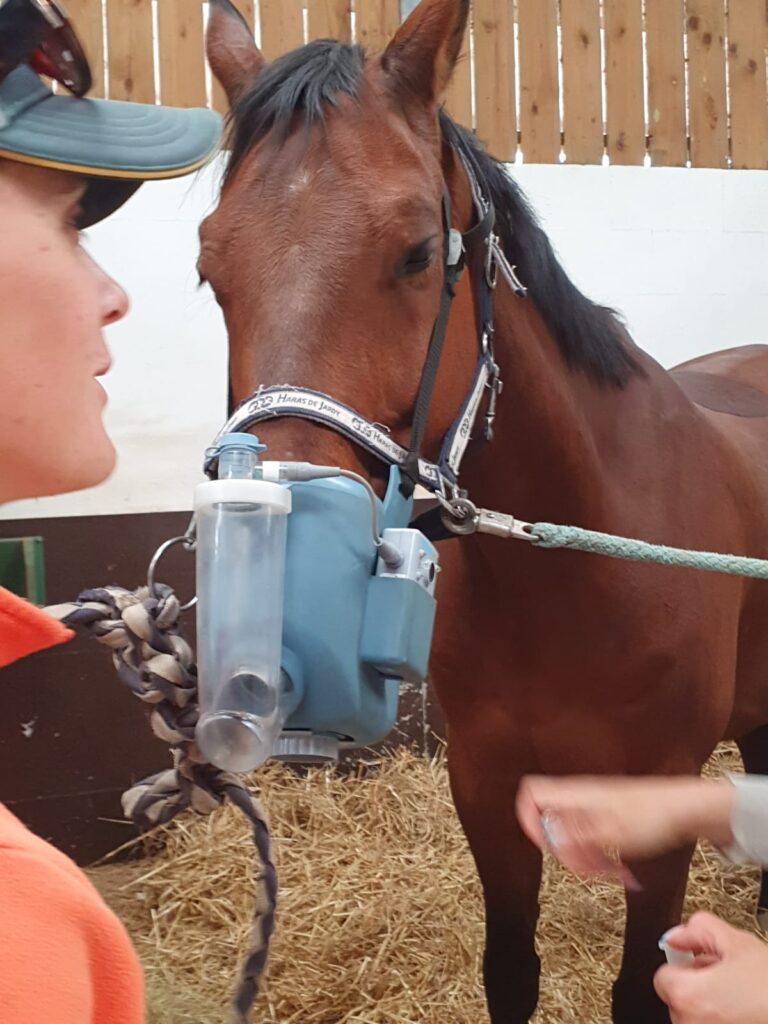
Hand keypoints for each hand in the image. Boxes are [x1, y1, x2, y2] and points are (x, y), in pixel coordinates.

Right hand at [515, 776, 733, 887]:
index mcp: (576, 795)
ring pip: (574, 840)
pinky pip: (593, 845)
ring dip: (588, 863)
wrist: (687, 809)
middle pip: (552, 826)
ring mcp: (594, 811)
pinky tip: (622, 874)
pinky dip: (603, 861)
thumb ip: (577, 837)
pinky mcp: (609, 823)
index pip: (532, 794)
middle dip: (567, 855)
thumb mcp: (612, 832)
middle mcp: (581, 800)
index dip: (528, 819)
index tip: (543, 846)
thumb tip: (550, 841)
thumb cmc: (653, 813)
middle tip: (587, 870)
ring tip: (612, 875)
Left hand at [655, 912, 767, 1022]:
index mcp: (688, 995)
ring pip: (696, 1018)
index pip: (664, 977)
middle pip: (678, 1001)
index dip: (685, 966)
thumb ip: (698, 930)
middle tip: (729, 980)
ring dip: (711, 1008)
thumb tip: (677, 936)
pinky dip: (724, 1019)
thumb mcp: (738, 943)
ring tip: (742, 999)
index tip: (703, 964)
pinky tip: (746, 1014)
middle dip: (699, 987)